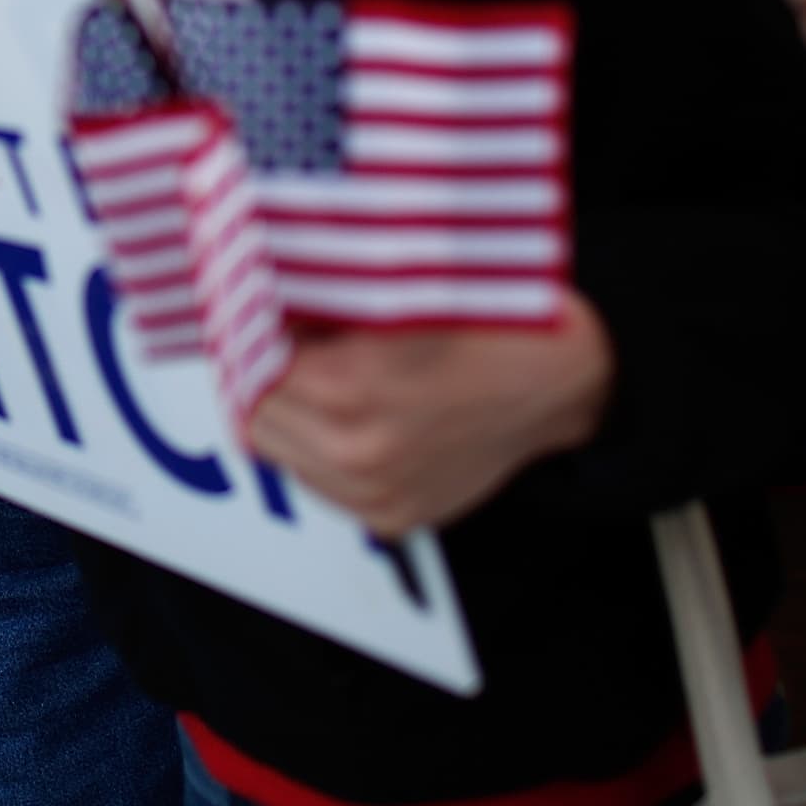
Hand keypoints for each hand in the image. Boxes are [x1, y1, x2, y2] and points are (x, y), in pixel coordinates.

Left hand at [246, 304, 614, 537]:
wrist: (561, 380)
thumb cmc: (487, 321)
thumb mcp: (393, 287)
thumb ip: (315, 297)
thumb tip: (253, 288)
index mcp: (351, 387)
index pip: (248, 365)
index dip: (245, 328)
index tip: (245, 306)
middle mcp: (358, 452)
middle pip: (254, 415)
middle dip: (256, 371)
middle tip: (265, 336)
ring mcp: (375, 494)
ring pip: (278, 455)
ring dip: (281, 413)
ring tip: (302, 372)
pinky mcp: (391, 518)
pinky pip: (318, 484)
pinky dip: (314, 448)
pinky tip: (338, 411)